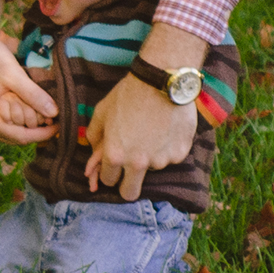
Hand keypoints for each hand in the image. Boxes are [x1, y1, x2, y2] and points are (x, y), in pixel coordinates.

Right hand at [0, 0, 57, 144]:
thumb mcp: (14, 75)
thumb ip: (33, 95)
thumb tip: (55, 113)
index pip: (21, 137)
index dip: (43, 133)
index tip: (61, 126)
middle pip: (17, 137)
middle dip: (37, 129)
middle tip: (56, 117)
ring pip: (13, 132)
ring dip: (30, 125)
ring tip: (47, 112)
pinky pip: (8, 124)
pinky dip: (22, 119)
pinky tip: (34, 108)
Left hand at [84, 23, 205, 200]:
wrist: (161, 79)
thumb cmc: (128, 94)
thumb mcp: (102, 111)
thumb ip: (95, 137)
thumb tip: (93, 154)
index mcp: (115, 155)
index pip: (108, 181)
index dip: (110, 172)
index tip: (114, 164)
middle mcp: (138, 163)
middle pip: (130, 193)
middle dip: (128, 183)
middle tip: (132, 166)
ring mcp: (161, 160)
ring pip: (152, 170)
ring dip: (150, 158)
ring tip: (152, 132)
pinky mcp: (180, 153)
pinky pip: (171, 157)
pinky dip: (168, 148)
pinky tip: (166, 128)